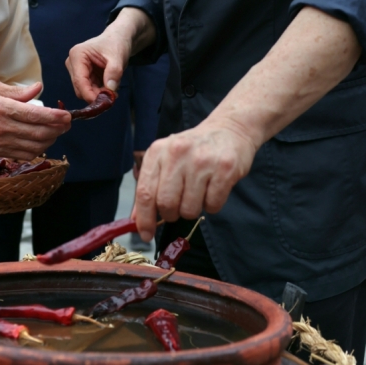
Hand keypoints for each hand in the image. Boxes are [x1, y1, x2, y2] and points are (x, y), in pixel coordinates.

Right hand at [0, 81, 70, 159]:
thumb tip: (39, 88)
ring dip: (52, 140)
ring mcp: (4, 142)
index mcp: (4, 108)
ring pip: (36, 146)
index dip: (55, 116)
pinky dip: (40, 149)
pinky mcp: (3, 152)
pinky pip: (27, 154)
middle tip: (67, 123)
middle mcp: (5, 127)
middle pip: (39, 133)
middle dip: (58, 129)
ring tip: (57, 131)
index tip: (67, 115)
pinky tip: (44, 141)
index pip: (34, 115)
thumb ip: (19, 91)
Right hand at [66, 7, 153, 102]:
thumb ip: (114, 72)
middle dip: (95, 95)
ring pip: (84, 91)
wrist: (118, 40)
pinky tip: (109, 89)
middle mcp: (72, 63)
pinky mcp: (82, 76)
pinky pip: (89, 90)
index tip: (103, 103)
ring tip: (113, 92)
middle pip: (80, 88)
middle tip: (112, 98)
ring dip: (98, 95)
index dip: (90, 94)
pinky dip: (99, 92)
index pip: (79, 81)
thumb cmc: (116, 44)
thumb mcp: (118, 57)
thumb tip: (110, 90)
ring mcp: (76, 70)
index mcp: (77, 55)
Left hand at [132, 118, 256, 239]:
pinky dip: (212, 205)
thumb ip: (150, 187)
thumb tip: (137, 219)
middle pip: (167, 204)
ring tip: (198, 192)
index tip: (146, 235)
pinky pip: (213, 206)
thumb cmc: (193, 149)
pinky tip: (212, 188)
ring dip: (193, 209)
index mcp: (158, 151)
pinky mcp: (225, 169)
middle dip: (172, 214)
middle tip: (179, 206)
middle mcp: (178, 153)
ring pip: (190, 209)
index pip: (145, 193)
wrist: (228, 129)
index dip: (144, 219)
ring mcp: (202, 161)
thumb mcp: (166, 160)